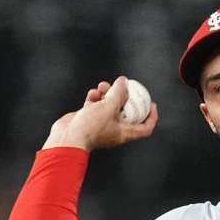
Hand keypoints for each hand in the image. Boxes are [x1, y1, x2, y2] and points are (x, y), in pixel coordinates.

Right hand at [42, 76, 157, 150]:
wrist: (68, 138)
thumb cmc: (90, 127)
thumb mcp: (109, 107)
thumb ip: (118, 93)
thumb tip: (124, 81)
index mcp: (124, 133)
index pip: (145, 129)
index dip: (152, 117)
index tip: (152, 104)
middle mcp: (115, 130)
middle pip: (126, 112)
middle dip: (123, 97)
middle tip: (120, 86)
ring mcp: (101, 125)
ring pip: (109, 106)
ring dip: (107, 94)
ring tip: (102, 87)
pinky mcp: (89, 120)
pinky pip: (95, 106)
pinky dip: (95, 98)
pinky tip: (92, 93)